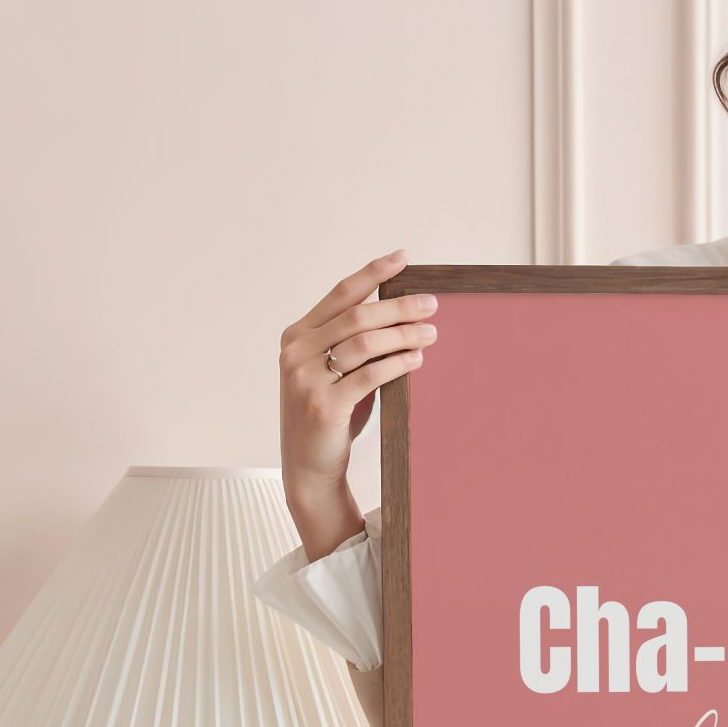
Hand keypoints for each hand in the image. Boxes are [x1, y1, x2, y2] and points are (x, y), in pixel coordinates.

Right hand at [278, 250, 438, 510]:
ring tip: (431, 333)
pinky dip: (397, 363)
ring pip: (365, 342)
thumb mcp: (332, 373)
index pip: (339, 294)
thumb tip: (400, 314)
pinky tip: (416, 358)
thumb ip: (352, 344)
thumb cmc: (329, 416)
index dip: (372, 273)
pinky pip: (370, 376)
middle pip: (358, 316)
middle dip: (399, 306)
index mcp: (296, 336)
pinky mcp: (323, 406)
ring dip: (404, 334)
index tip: (402, 258)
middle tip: (432, 305)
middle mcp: (296, 352)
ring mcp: (306, 379)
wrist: (308, 468)